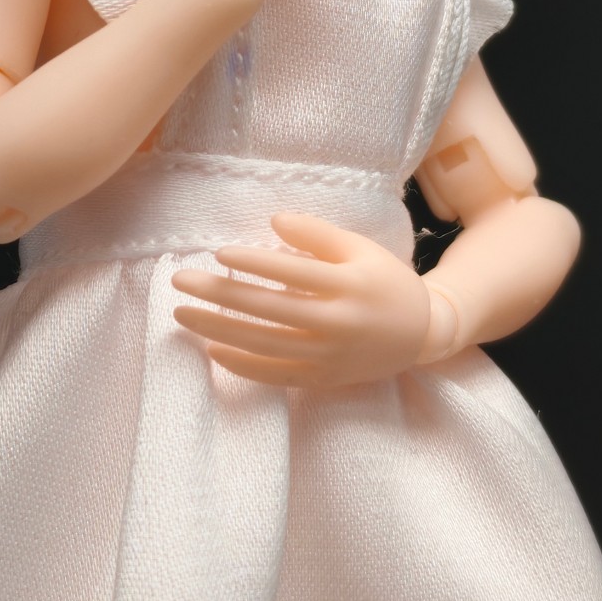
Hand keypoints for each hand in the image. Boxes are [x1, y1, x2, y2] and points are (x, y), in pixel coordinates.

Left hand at [171, 211, 432, 388]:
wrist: (421, 333)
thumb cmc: (384, 280)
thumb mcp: (360, 248)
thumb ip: (318, 235)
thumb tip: (273, 220)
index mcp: (349, 285)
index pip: (293, 273)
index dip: (255, 263)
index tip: (218, 252)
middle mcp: (338, 324)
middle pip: (269, 310)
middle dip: (220, 295)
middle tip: (180, 280)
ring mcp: (329, 356)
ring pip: (264, 345)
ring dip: (218, 330)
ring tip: (182, 315)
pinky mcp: (323, 379)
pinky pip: (276, 376)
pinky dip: (242, 366)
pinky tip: (212, 351)